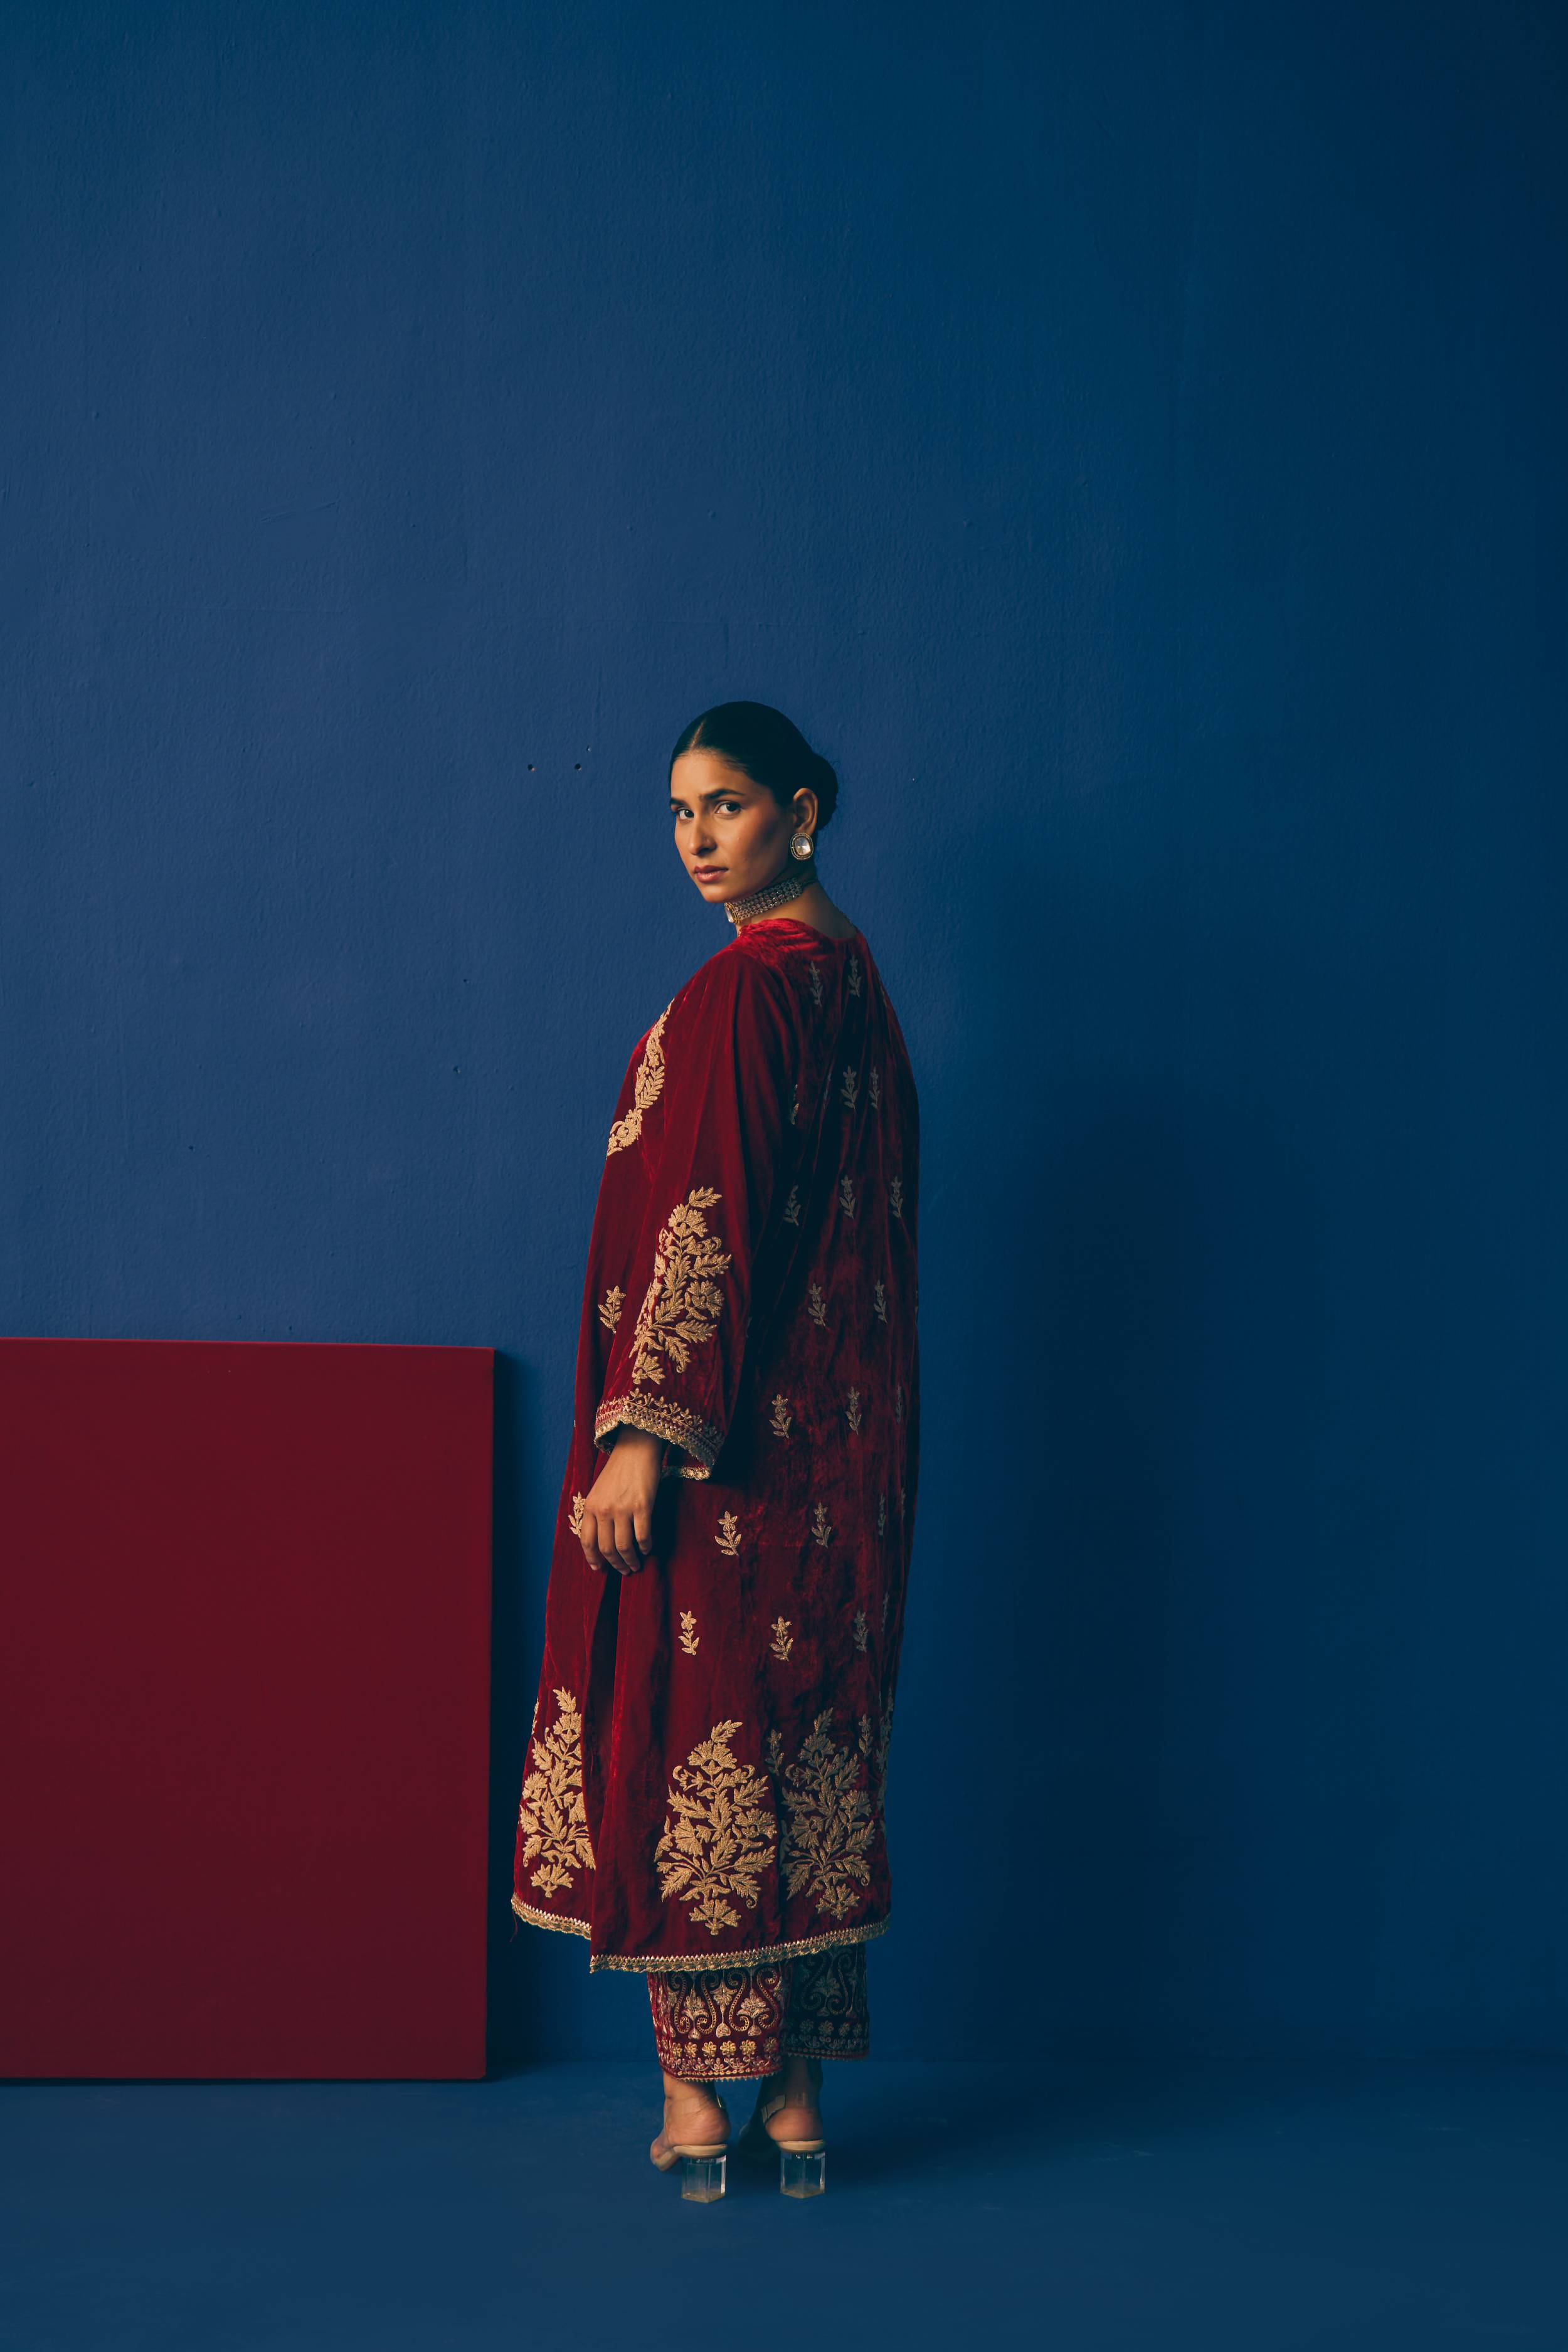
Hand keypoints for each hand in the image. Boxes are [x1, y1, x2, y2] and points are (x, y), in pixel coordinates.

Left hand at [579, 1426, 661, 1575]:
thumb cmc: (618, 1470)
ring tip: (636, 1565)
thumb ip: (597, 1513)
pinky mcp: (642, 1506)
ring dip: (631, 1561)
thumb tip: (602, 1541)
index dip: (593, 1559)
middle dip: (615, 1564)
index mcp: (590, 1506)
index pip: (587, 1542)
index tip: (600, 1569)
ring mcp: (623, 1509)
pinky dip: (646, 1547)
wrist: (636, 1448)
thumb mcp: (599, 1491)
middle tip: (624, 1570)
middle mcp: (604, 1510)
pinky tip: (648, 1549)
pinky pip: (643, 1536)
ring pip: (624, 1547)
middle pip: (607, 1548)